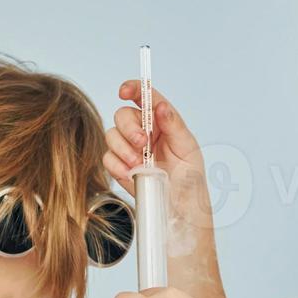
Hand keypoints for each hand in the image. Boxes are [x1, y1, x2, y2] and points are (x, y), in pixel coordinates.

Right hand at [104, 82, 214, 234]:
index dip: (133, 89)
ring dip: (123, 148)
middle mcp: (143, 132)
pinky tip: (132, 173)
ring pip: (111, 135)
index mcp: (161, 122)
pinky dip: (117, 165)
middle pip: (122, 115)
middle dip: (129, 127)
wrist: (180, 209)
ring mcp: (129, 149)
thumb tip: (160, 106)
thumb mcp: (188, 149)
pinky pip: (107, 158)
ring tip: (140, 164)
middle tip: (143, 143)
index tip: (125, 91)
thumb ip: (173, 125)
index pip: (144, 97)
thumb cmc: (189, 179)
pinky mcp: (119, 167)